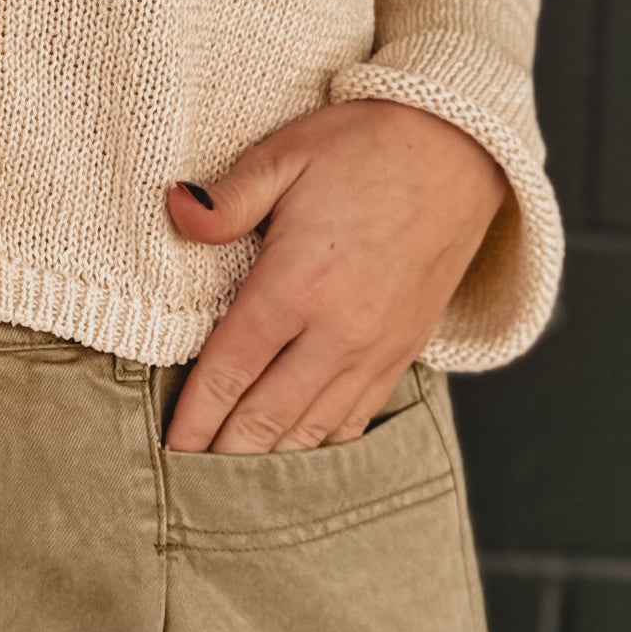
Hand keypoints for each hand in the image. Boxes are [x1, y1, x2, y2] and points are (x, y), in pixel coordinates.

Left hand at [161, 98, 507, 453]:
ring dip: (270, 460)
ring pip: (313, 429)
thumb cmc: (367, 145)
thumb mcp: (287, 154)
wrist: (462, 148)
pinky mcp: (405, 350)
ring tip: (230, 482)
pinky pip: (357, 417)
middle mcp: (339, 331)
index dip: (195, 419)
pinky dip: (320, 443)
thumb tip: (174, 208)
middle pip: (267, 417)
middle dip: (223, 455)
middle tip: (188, 485)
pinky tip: (295, 453)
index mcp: (298, 285)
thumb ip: (227, 198)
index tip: (168, 450)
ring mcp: (377, 348)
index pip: (230, 373)